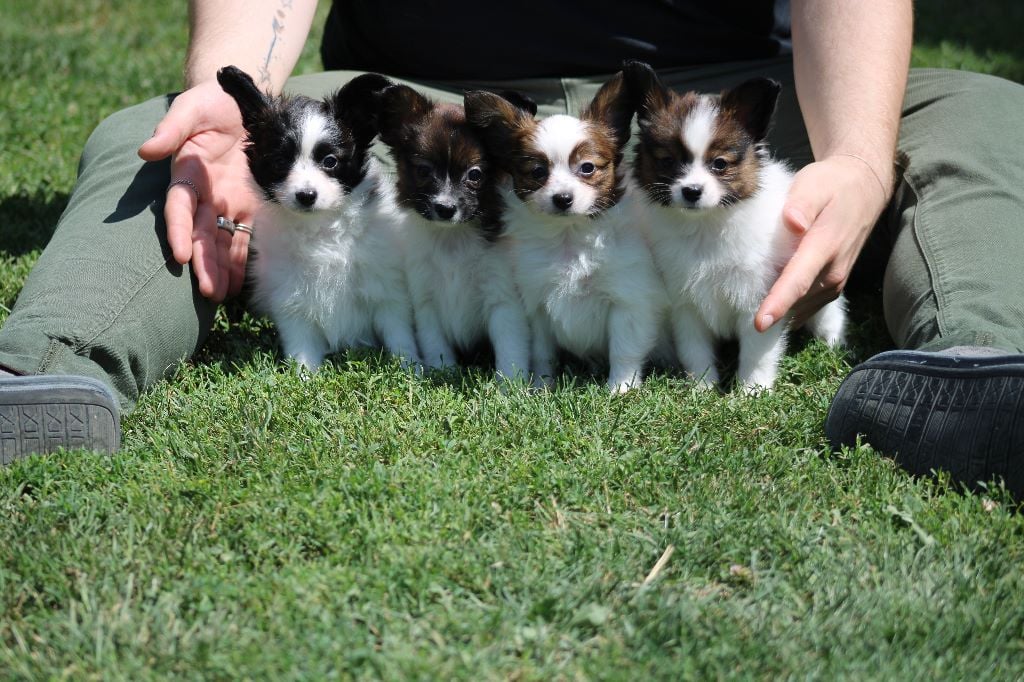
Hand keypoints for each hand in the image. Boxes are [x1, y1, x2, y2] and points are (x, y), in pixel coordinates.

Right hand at [138, 80, 259, 301]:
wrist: (244, 100)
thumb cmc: (212, 102)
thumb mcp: (191, 107)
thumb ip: (172, 127)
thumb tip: (146, 150)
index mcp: (187, 175)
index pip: (179, 209)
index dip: (178, 232)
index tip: (180, 256)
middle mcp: (205, 195)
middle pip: (201, 235)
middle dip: (204, 264)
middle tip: (209, 292)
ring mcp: (228, 203)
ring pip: (223, 242)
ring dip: (223, 270)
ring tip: (224, 297)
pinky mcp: (251, 206)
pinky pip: (247, 235)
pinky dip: (245, 259)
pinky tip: (245, 283)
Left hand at [755, 155, 889, 331]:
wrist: (864, 188)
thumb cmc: (832, 184)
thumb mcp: (814, 184)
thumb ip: (802, 204)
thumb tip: (793, 223)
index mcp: (825, 246)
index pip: (798, 281)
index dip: (778, 304)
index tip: (759, 324)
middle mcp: (833, 270)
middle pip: (796, 301)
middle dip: (770, 311)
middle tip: (734, 311)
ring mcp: (836, 280)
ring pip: (802, 306)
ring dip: (780, 311)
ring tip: (749, 311)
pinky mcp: (834, 284)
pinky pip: (809, 305)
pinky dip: (791, 308)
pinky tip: (771, 307)